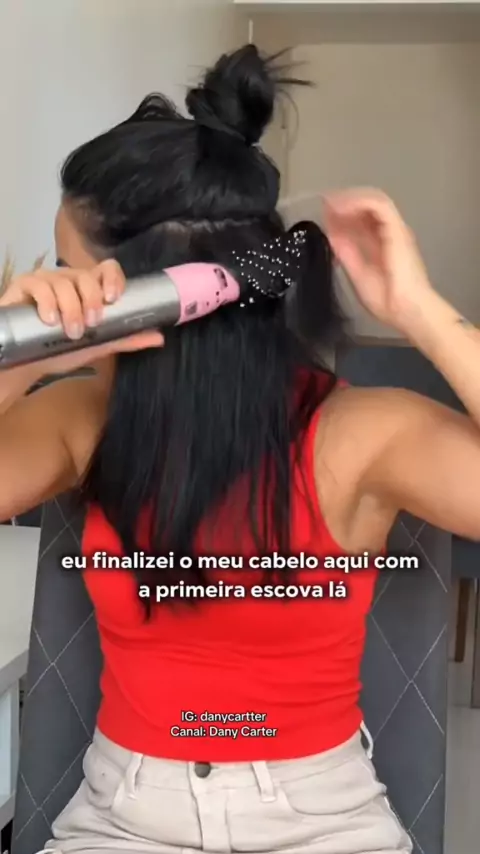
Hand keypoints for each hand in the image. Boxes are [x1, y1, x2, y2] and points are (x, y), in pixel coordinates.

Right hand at [0, 259, 163, 378]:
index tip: (113, 298)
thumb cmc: (61, 349)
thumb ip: (124, 339)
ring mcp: (45, 280)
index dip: (112, 278)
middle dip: (91, 300)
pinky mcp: (23, 285)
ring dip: (70, 308)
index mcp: (88, 288)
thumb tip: (159, 337)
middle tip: (91, 324)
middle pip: (84, 275)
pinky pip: (37, 285)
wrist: (26, 363)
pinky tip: (49, 319)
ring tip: (70, 332)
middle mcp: (68, 279)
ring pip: (62, 282)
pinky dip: (46, 302)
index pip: (106, 269)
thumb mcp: (96, 346)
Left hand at [323, 188, 434, 333]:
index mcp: (381, 245)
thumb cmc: (386, 300)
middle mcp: (389, 233)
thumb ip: (346, 253)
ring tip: (331, 203)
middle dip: (345, 202)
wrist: (406, 310)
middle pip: (368, 207)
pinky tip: (341, 207)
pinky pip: (378, 205)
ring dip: (350, 199)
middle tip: (325, 203)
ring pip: (374, 200)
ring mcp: (395, 229)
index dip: (343, 215)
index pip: (362, 221)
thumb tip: (332, 234)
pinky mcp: (397, 228)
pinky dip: (358, 202)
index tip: (324, 214)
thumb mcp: (357, 273)